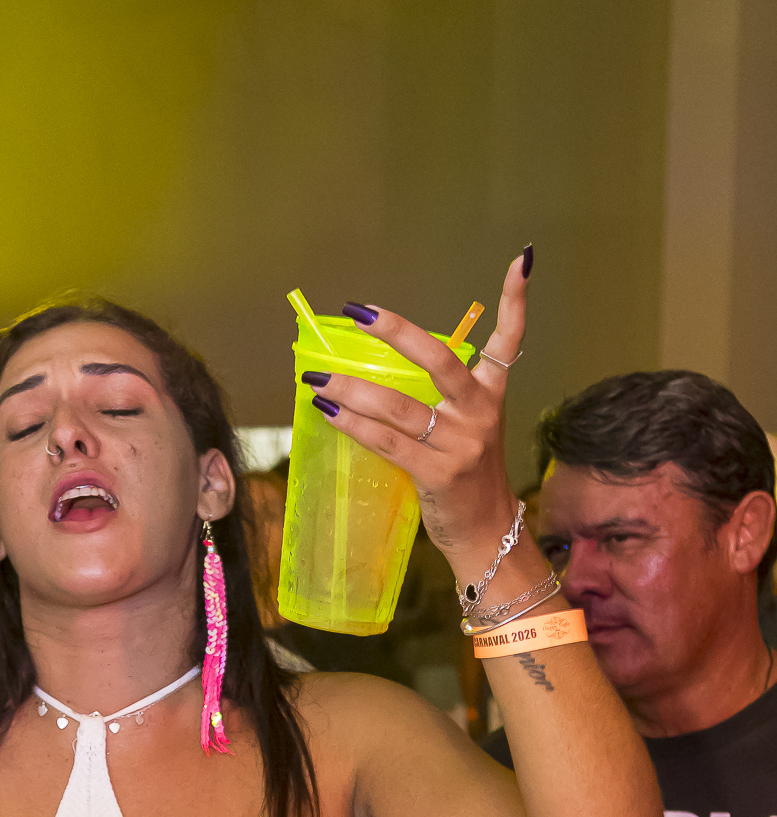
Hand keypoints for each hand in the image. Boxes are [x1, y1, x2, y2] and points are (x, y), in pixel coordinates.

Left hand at [304, 250, 529, 578]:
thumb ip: (441, 400)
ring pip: (399, 405)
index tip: (521, 260)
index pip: (510, 340)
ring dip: (352, 389)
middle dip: (396, 331)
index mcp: (491, 396)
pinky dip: (354, 426)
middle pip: (439, 359)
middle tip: (360, 312)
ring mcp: (459, 444)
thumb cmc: (467, 479)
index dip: (516, 300)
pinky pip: (387, 443)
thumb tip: (379, 376)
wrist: (488, 534)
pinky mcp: (437, 473)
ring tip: (318, 379)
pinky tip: (329, 414)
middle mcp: (479, 413)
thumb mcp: (468, 431)